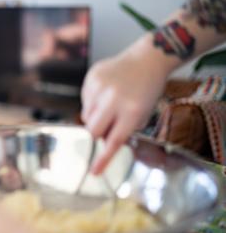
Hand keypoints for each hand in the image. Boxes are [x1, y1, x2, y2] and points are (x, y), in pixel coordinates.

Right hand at [81, 49, 168, 173]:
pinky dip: (92, 101)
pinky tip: (105, 92)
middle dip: (96, 133)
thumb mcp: (142, 114)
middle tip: (105, 127)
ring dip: (95, 116)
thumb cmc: (146, 91)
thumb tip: (103, 141)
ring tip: (109, 104)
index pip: (113, 141)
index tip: (94, 172)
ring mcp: (101, 87)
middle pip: (92, 129)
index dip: (103, 159)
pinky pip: (84, 100)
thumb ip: (123, 129)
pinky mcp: (92, 78)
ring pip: (86, 115)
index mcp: (132, 111)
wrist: (147, 59)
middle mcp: (114, 99)